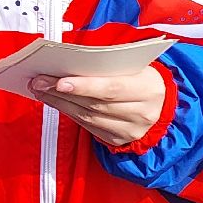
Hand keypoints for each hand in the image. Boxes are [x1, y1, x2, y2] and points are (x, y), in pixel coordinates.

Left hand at [27, 66, 165, 147]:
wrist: (163, 106)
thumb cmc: (143, 78)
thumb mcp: (135, 66)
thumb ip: (108, 65)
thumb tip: (70, 62)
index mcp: (148, 88)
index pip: (112, 88)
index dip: (84, 86)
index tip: (59, 81)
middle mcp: (141, 113)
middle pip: (95, 104)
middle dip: (63, 92)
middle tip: (39, 81)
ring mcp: (130, 130)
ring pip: (88, 117)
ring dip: (60, 103)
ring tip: (41, 88)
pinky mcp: (118, 140)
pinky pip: (88, 126)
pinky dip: (69, 112)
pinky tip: (55, 101)